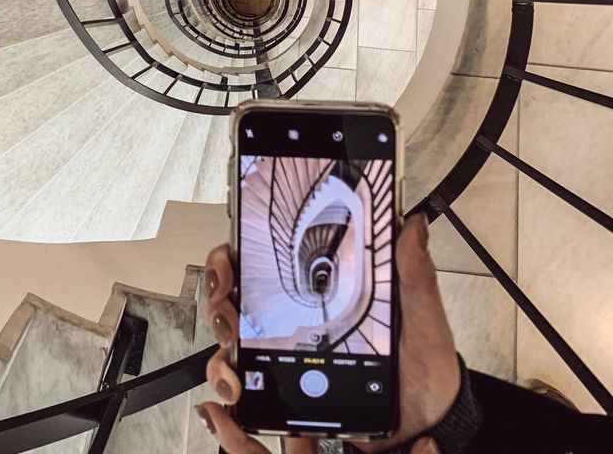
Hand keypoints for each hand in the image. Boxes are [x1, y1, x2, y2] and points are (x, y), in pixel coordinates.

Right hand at [195, 213, 459, 453]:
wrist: (429, 422)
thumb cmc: (422, 363)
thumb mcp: (420, 315)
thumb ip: (414, 274)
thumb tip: (411, 226)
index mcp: (322, 287)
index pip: (264, 256)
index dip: (235, 254)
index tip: (231, 263)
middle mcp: (297, 315)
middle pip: (236, 294)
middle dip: (218, 299)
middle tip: (229, 317)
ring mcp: (288, 354)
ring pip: (231, 341)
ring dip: (219, 350)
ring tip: (233, 367)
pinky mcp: (289, 390)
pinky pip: (247, 386)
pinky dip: (230, 387)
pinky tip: (237, 393)